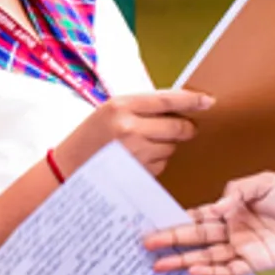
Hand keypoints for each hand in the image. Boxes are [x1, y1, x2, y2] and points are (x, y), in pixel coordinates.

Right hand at [57, 90, 212, 175]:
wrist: (66, 170)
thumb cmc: (91, 138)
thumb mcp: (109, 111)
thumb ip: (142, 107)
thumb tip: (181, 107)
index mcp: (121, 106)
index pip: (167, 100)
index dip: (192, 100)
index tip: (208, 101)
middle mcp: (129, 128)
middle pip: (178, 127)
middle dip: (186, 128)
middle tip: (185, 129)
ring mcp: (134, 154)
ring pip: (171, 148)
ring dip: (166, 146)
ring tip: (142, 146)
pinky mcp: (138, 174)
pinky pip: (162, 165)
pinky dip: (157, 162)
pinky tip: (138, 160)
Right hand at [145, 173, 274, 274]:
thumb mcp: (266, 182)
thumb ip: (237, 191)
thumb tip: (216, 207)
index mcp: (233, 207)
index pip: (199, 215)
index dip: (177, 218)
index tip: (154, 222)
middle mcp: (234, 228)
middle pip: (196, 236)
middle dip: (171, 240)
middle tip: (145, 245)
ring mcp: (243, 246)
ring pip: (206, 255)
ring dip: (183, 259)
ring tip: (159, 264)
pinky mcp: (256, 261)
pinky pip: (229, 268)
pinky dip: (211, 270)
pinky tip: (194, 269)